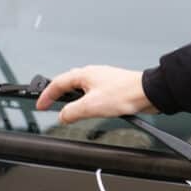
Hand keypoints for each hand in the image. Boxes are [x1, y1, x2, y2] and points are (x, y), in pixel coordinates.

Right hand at [35, 65, 157, 123]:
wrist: (149, 93)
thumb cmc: (125, 93)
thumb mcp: (90, 106)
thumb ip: (71, 112)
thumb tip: (62, 116)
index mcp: (84, 74)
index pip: (58, 83)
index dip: (46, 95)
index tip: (40, 105)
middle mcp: (94, 74)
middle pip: (69, 83)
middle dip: (59, 94)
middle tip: (50, 105)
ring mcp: (105, 80)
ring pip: (83, 90)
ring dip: (75, 100)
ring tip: (70, 111)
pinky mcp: (115, 88)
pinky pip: (95, 95)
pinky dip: (88, 103)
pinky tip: (93, 111)